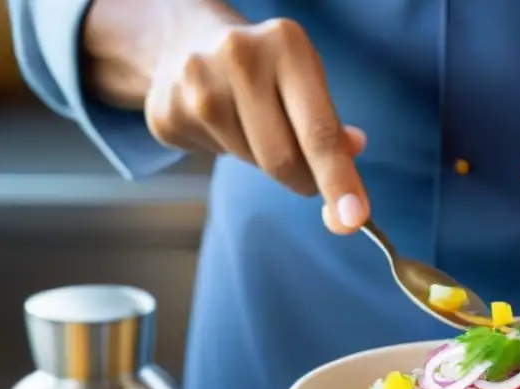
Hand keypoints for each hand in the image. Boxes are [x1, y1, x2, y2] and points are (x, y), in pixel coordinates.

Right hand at [145, 17, 368, 232]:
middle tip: (306, 175)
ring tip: (251, 122)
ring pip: (250, 163)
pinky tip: (220, 122)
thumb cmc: (264, 67)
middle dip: (303, 180)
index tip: (353, 219)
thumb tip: (351, 153)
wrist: (184, 38)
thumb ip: (330, 123)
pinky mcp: (166, 113)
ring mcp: (196, 85)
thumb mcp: (305, 77)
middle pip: (283, 160)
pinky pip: (215, 159)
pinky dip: (227, 151)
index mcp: (286, 45)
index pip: (319, 132)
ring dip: (262, 160)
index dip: (338, 180)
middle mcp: (239, 58)